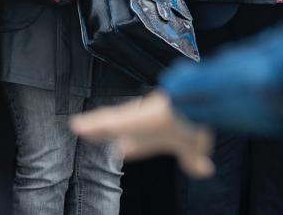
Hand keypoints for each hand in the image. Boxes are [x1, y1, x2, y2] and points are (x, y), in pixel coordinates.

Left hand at [71, 91, 213, 177]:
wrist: (187, 110)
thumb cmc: (191, 126)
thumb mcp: (193, 149)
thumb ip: (194, 161)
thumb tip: (206, 171)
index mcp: (157, 132)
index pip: (141, 141)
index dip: (132, 146)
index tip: (122, 149)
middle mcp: (143, 124)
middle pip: (121, 127)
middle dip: (106, 131)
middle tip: (92, 133)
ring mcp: (132, 120)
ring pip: (109, 123)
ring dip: (94, 127)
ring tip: (79, 127)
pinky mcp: (123, 121)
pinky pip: (102, 122)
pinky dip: (89, 125)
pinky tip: (77, 126)